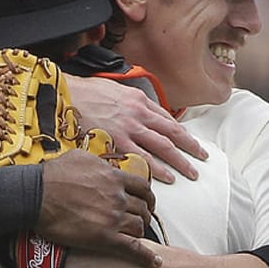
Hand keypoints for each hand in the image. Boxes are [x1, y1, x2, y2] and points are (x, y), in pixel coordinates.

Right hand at [38, 150, 160, 267]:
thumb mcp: (79, 157)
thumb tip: (101, 164)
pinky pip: (132, 248)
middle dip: (143, 215)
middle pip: (143, 208)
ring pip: (139, 227)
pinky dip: (145, 256)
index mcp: (114, 178)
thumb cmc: (51, 176)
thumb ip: (97, 162)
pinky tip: (153, 262)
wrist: (35, 195)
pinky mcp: (104, 238)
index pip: (143, 187)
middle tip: (141, 220)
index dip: (147, 196)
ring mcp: (112, 218)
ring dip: (140, 232)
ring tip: (137, 236)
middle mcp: (117, 197)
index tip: (147, 202)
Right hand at [67, 75, 206, 182]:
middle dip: (190, 147)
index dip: (183, 133)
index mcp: (139, 101)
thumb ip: (133, 103)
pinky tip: (167, 177)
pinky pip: (142, 159)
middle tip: (202, 158)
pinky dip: (157, 169)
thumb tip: (146, 111)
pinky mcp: (117, 143)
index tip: (192, 143)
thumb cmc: (87, 93)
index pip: (168, 119)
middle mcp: (139, 114)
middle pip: (172, 133)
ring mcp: (129, 129)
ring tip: (190, 172)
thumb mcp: (116, 90)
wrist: (66, 96)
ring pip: (163, 147)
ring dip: (179, 161)